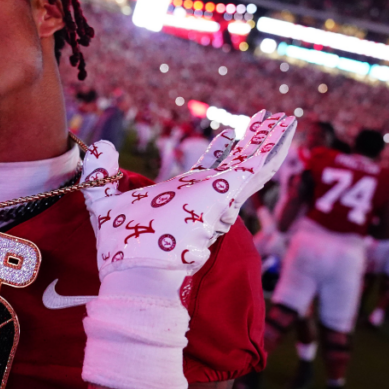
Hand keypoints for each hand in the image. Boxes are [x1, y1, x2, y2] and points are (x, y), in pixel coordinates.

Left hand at [80, 110, 296, 280]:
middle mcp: (206, 195)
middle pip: (237, 162)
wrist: (136, 270)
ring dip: (270, 139)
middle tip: (266, 118)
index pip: (209, 167)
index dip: (219, 149)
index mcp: (185, 195)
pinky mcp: (226, 194)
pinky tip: (286, 127)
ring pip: (252, 163)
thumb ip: (102, 171)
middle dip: (253, 140)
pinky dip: (272, 147)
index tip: (229, 133)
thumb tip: (102, 143)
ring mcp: (218, 195)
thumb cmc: (121, 245)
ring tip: (286, 118)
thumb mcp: (104, 199)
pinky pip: (256, 167)